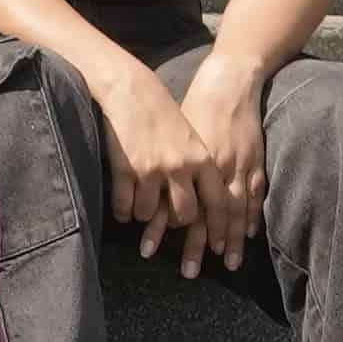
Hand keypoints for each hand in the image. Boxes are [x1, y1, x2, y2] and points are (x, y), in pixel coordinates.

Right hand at [103, 57, 263, 266]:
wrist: (131, 91)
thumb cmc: (164, 114)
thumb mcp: (192, 138)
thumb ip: (201, 168)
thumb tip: (207, 199)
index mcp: (202, 159)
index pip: (219, 203)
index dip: (219, 229)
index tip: (217, 249)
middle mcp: (180, 167)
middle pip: (186, 216)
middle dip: (177, 228)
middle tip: (169, 234)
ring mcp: (152, 169)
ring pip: (152, 214)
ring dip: (146, 219)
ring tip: (140, 213)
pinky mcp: (126, 169)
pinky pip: (125, 206)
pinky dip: (124, 212)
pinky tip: (123, 210)